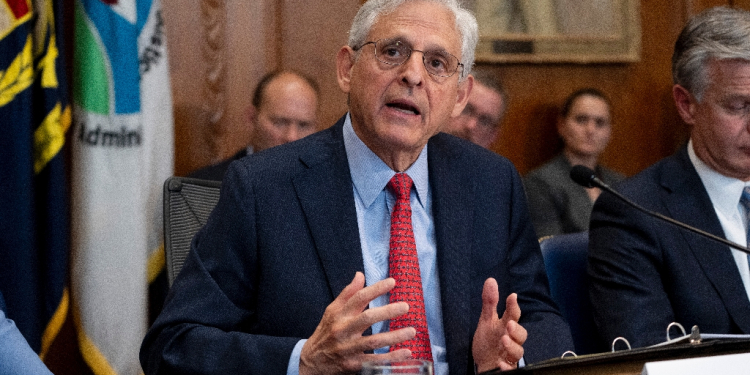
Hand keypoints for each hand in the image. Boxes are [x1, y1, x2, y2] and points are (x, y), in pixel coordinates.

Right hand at [299, 272, 415, 374]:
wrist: (311, 361)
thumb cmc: (325, 332)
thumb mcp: (332, 311)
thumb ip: (347, 294)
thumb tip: (360, 275)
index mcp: (339, 315)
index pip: (358, 298)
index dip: (376, 289)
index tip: (393, 282)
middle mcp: (343, 330)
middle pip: (367, 318)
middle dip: (387, 311)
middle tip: (406, 306)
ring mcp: (348, 348)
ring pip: (373, 341)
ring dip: (394, 336)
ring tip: (412, 330)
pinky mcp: (353, 364)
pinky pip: (375, 362)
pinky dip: (391, 358)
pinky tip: (406, 352)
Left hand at [472, 278, 526, 372]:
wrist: (485, 364)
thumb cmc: (488, 341)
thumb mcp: (486, 320)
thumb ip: (490, 302)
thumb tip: (491, 280)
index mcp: (506, 326)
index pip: (513, 315)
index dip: (513, 306)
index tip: (512, 296)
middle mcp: (511, 340)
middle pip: (521, 335)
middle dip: (517, 330)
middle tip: (509, 324)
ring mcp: (509, 355)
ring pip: (518, 352)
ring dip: (512, 346)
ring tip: (504, 340)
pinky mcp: (507, 368)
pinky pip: (510, 369)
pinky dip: (506, 367)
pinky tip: (500, 363)